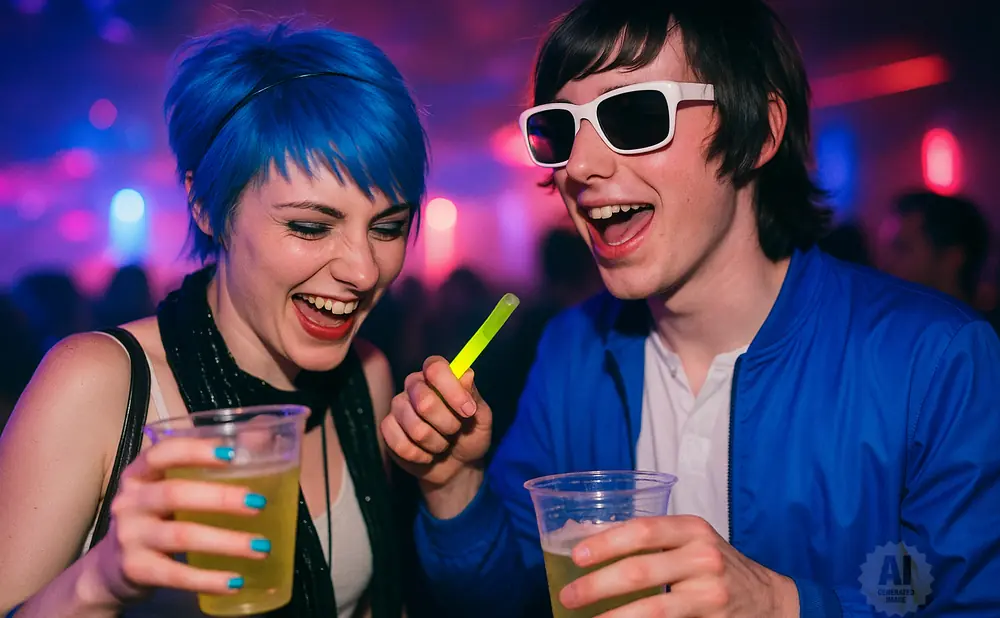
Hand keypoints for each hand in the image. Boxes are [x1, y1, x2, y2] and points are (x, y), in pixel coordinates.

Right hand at [88, 438, 271, 604]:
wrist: (111, 568)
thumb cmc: (156, 517)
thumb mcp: (171, 487)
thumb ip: (207, 465)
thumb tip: (260, 434)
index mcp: (140, 474)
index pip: (162, 453)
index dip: (195, 451)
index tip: (232, 454)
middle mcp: (130, 501)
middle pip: (175, 494)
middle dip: (221, 498)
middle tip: (259, 503)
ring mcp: (129, 536)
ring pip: (181, 536)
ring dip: (226, 542)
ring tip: (261, 546)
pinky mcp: (135, 569)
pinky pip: (176, 574)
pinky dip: (208, 579)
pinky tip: (235, 581)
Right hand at [380, 356, 491, 486]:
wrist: (458, 464)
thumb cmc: (470, 435)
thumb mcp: (481, 418)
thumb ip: (474, 396)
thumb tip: (465, 374)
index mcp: (438, 374)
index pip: (435, 368)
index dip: (452, 390)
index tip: (468, 411)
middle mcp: (415, 384)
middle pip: (424, 401)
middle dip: (448, 424)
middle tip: (456, 431)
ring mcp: (398, 406)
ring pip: (415, 428)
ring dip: (437, 443)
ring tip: (443, 444)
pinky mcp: (388, 428)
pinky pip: (400, 443)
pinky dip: (420, 455)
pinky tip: (427, 454)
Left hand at [560, 516, 798, 617]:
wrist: (767, 596)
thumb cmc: (714, 563)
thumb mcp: (690, 540)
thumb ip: (651, 540)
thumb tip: (587, 542)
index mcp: (691, 528)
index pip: (641, 530)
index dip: (605, 543)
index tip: (576, 555)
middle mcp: (703, 556)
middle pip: (640, 570)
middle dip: (597, 585)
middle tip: (569, 596)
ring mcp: (710, 592)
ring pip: (652, 609)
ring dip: (614, 617)